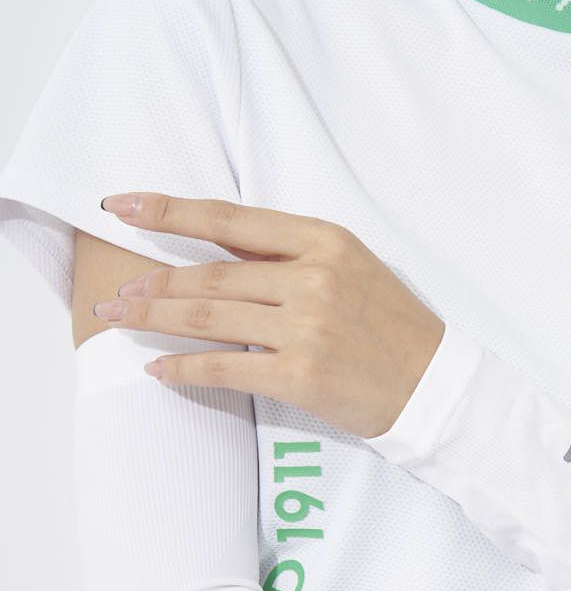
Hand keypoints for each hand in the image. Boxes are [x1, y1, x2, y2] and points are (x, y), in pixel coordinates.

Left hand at [93, 192, 444, 437]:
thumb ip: (289, 256)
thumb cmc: (392, 327)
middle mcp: (313, 278)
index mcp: (325, 242)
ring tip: (121, 318)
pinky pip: (223, 367)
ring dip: (155, 318)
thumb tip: (218, 251)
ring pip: (208, 317)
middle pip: (210, 275)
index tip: (123, 205)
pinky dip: (182, 367)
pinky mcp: (300, 375)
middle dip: (153, 283)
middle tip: (117, 292)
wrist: (434, 385)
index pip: (230, 220)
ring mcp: (306, 327)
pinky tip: (158, 368)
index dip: (169, 210)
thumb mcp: (351, 268)